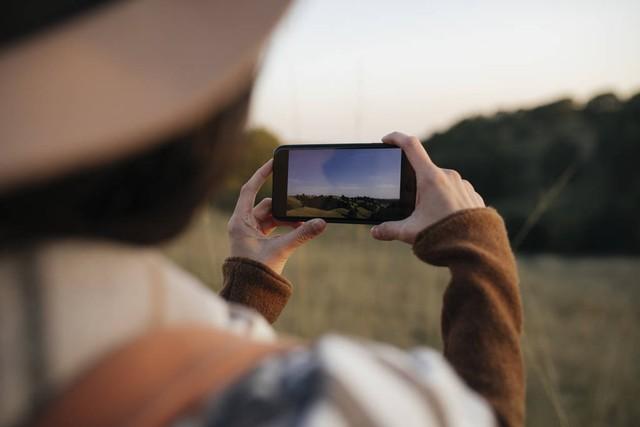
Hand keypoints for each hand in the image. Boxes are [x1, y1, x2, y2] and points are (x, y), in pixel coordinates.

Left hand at [227, 159, 326, 274]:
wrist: (249, 292)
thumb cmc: (256, 271)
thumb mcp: (280, 249)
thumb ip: (301, 234)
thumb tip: (321, 222)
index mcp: (240, 221)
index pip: (250, 189)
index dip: (261, 174)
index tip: (273, 162)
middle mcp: (243, 224)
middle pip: (266, 205)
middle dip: (285, 207)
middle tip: (301, 207)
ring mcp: (250, 232)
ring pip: (271, 216)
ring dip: (287, 218)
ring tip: (303, 223)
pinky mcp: (257, 240)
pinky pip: (273, 226)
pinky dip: (285, 227)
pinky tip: (299, 229)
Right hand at [371, 131, 484, 243]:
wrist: (476, 249)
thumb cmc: (442, 237)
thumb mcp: (410, 232)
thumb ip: (390, 229)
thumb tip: (375, 232)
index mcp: (430, 178)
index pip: (411, 146)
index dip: (396, 138)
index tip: (387, 140)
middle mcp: (448, 176)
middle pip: (424, 170)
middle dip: (415, 184)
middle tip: (409, 203)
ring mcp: (463, 185)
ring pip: (441, 183)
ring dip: (432, 194)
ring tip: (429, 217)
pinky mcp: (473, 195)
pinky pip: (456, 193)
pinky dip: (447, 201)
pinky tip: (445, 219)